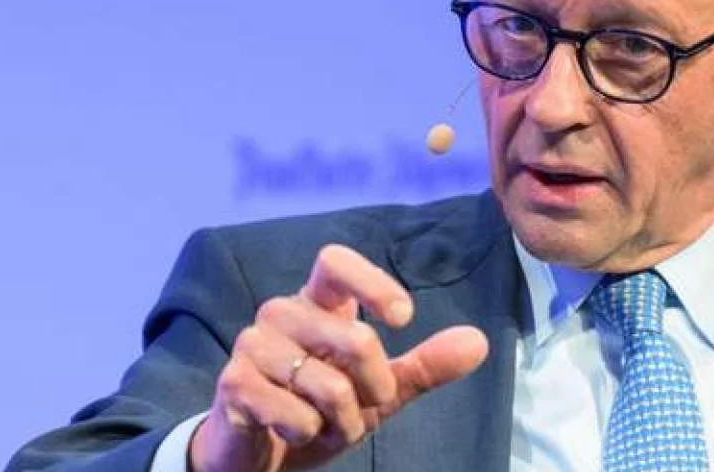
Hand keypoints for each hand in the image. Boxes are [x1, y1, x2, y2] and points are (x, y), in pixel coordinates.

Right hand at [188, 244, 489, 470]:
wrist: (259, 456)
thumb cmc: (320, 409)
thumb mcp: (380, 391)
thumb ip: (425, 365)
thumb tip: (479, 342)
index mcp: (316, 304)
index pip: (335, 262)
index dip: (372, 283)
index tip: (402, 319)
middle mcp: (280, 313)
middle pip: (355, 338)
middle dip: (376, 385)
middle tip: (367, 407)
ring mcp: (252, 346)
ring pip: (328, 384)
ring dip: (343, 420)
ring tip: (326, 423)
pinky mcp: (234, 383)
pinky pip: (296, 413)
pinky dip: (307, 432)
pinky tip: (291, 430)